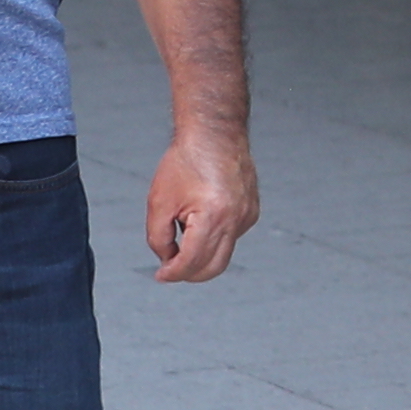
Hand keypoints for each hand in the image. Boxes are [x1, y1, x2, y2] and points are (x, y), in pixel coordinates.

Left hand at [145, 126, 254, 282]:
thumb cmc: (185, 162)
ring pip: (223, 253)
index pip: (192, 262)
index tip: (160, 275)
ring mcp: (248, 216)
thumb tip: (168, 259)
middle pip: (213, 267)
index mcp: (213, 217)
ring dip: (201, 253)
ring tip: (183, 226)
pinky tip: (201, 214)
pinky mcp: (252, 212)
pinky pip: (231, 237)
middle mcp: (236, 220)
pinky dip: (214, 237)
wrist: (215, 134)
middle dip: (189, 273)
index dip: (173, 273)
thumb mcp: (159, 202)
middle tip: (169, 268)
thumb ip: (158, 238)